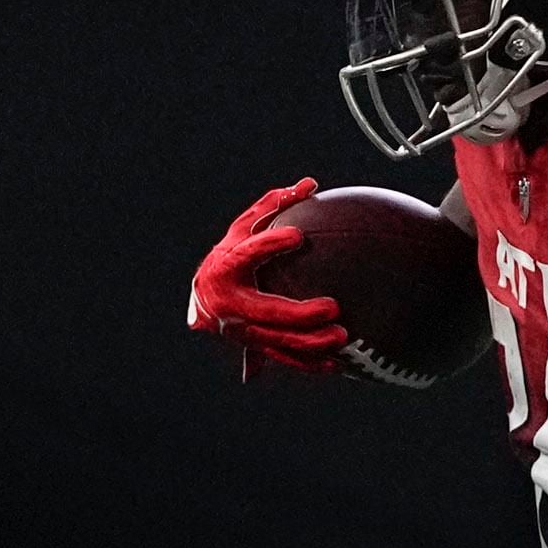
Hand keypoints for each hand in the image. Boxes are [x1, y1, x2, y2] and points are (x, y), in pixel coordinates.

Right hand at [186, 179, 345, 376]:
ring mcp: (244, 331)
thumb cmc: (230, 256)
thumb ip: (272, 207)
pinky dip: (309, 364)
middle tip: (333, 307)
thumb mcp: (242, 231)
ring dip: (311, 343)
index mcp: (227, 269)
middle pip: (268, 312)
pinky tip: (337, 364)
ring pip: (279, 341)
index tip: (297, 235)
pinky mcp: (256, 348)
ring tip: (342, 336)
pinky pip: (284, 359)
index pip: (247, 254)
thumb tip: (310, 184)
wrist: (204, 301)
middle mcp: (232, 305)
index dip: (269, 245)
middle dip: (300, 313)